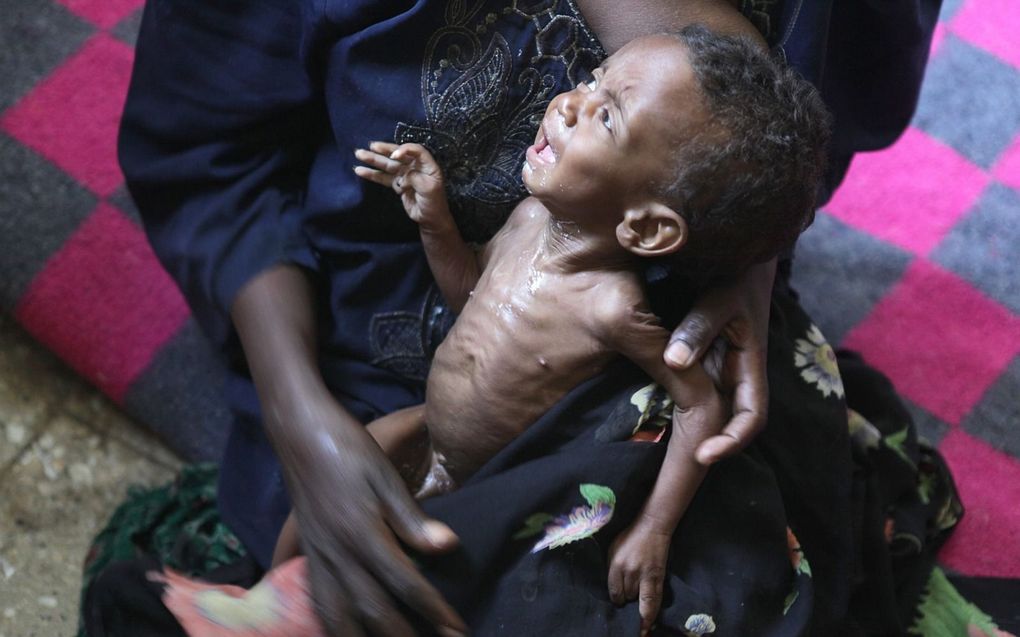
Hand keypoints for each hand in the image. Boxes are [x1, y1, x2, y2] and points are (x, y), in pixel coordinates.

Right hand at [232, 267, 465, 635]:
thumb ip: (413, 518)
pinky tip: (343, 630)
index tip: (457, 629)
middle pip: (373, 610)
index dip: (434, 610)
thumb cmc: (348, 448)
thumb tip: (448, 546)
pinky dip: (332, 623)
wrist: (299, 432)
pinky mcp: (306, 552)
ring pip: (337, 616)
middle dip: (404, 635)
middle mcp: (337, 553)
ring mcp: (317, 556)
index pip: (406, 583)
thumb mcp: (384, 476)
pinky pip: (318, 600)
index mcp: (363, 534)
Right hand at [354, 142, 452, 232]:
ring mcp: (405, 174)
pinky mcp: (397, 184)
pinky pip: (383, 177)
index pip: (416, 151)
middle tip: (371, 145)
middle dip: (384, 150)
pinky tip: (360, 170)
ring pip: (388, 165)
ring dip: (374, 159)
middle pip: (398, 154)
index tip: (394, 155)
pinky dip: (372, 174)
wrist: (430, 219)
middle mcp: (415, 166)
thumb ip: (416, 178)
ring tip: (359, 154)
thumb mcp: (429, 189)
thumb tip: (403, 175)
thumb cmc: (434, 203)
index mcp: (427, 165)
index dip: (405, 150)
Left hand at [608, 518, 671, 635]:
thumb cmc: (630, 538)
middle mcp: (631, 572)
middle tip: (627, 605)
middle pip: (627, 597)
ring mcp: (646, 576)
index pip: (614, 592)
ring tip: (638, 628)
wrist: (653, 528)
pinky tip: (648, 625)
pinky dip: (651, 614)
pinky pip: (655, 601)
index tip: (617, 601)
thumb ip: (612, 570)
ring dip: (638, 610)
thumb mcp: (613, 550)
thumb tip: (613, 589)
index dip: (615, 599)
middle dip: (627, 602)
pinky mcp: (659, 578)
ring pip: (641, 602)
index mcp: (617, 564)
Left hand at [663, 258, 775, 464]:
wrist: (737, 252)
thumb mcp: (720, 297)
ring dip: (686, 427)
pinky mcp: (699, 357)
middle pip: (725, 421)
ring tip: (655, 448)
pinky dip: (671, 399)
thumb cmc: (735, 273)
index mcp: (750, 365)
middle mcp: (735, 373)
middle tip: (669, 464)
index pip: (750, 418)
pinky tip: (644, 410)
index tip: (703, 455)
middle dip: (703, 445)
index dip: (731, 441)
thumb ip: (698, 327)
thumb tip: (673, 360)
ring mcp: (717, 367)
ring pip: (704, 407)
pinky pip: (687, 386)